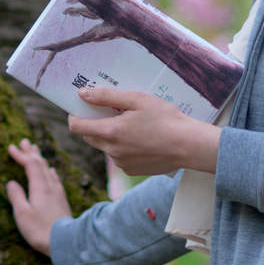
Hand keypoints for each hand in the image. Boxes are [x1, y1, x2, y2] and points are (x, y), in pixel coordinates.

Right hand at [4, 138, 72, 255]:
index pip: (30, 165)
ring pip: (48, 170)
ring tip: (36, 151)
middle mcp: (50, 186)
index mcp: (40, 187)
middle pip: (41, 164)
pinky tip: (51, 171)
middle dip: (31, 152)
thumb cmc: (40, 230)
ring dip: (40, 159)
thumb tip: (11, 183)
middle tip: (24, 141)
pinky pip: (55, 179)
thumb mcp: (22, 214)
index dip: (21, 155)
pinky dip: (49, 171)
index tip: (11, 147)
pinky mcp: (62, 200)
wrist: (65, 242)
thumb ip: (16, 196)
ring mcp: (58, 193)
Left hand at [68, 88, 220, 176]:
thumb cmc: (165, 119)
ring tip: (131, 125)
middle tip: (110, 112)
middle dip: (93, 124)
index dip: (75, 115)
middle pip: (89, 137)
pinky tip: (141, 139)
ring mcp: (122, 163)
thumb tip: (83, 94)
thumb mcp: (137, 100)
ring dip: (110, 136)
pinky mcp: (132, 170)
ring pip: (105, 147)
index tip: (81, 107)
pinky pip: (119, 157)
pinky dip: (123, 148)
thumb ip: (107, 96)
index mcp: (111, 132)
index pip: (77, 126)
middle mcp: (112, 151)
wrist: (188, 145)